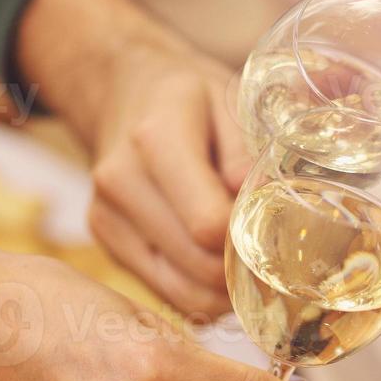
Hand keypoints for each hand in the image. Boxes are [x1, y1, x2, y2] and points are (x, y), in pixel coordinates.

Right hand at [18, 0, 251, 315]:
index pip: (208, 224)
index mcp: (155, 140)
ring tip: (246, 260)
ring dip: (223, 289)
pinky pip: (164, 290)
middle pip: (199, 265)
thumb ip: (248, 156)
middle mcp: (120, 182)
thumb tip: (267, 206)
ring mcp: (106, 216)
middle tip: (272, 253)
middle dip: (242, 268)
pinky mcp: (104, 239)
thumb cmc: (189, 95)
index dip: (251, 238)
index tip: (276, 228)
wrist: (122, 88)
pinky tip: (216, 262)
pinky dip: (199, 290)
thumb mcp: (229, 101)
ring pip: (182, 291)